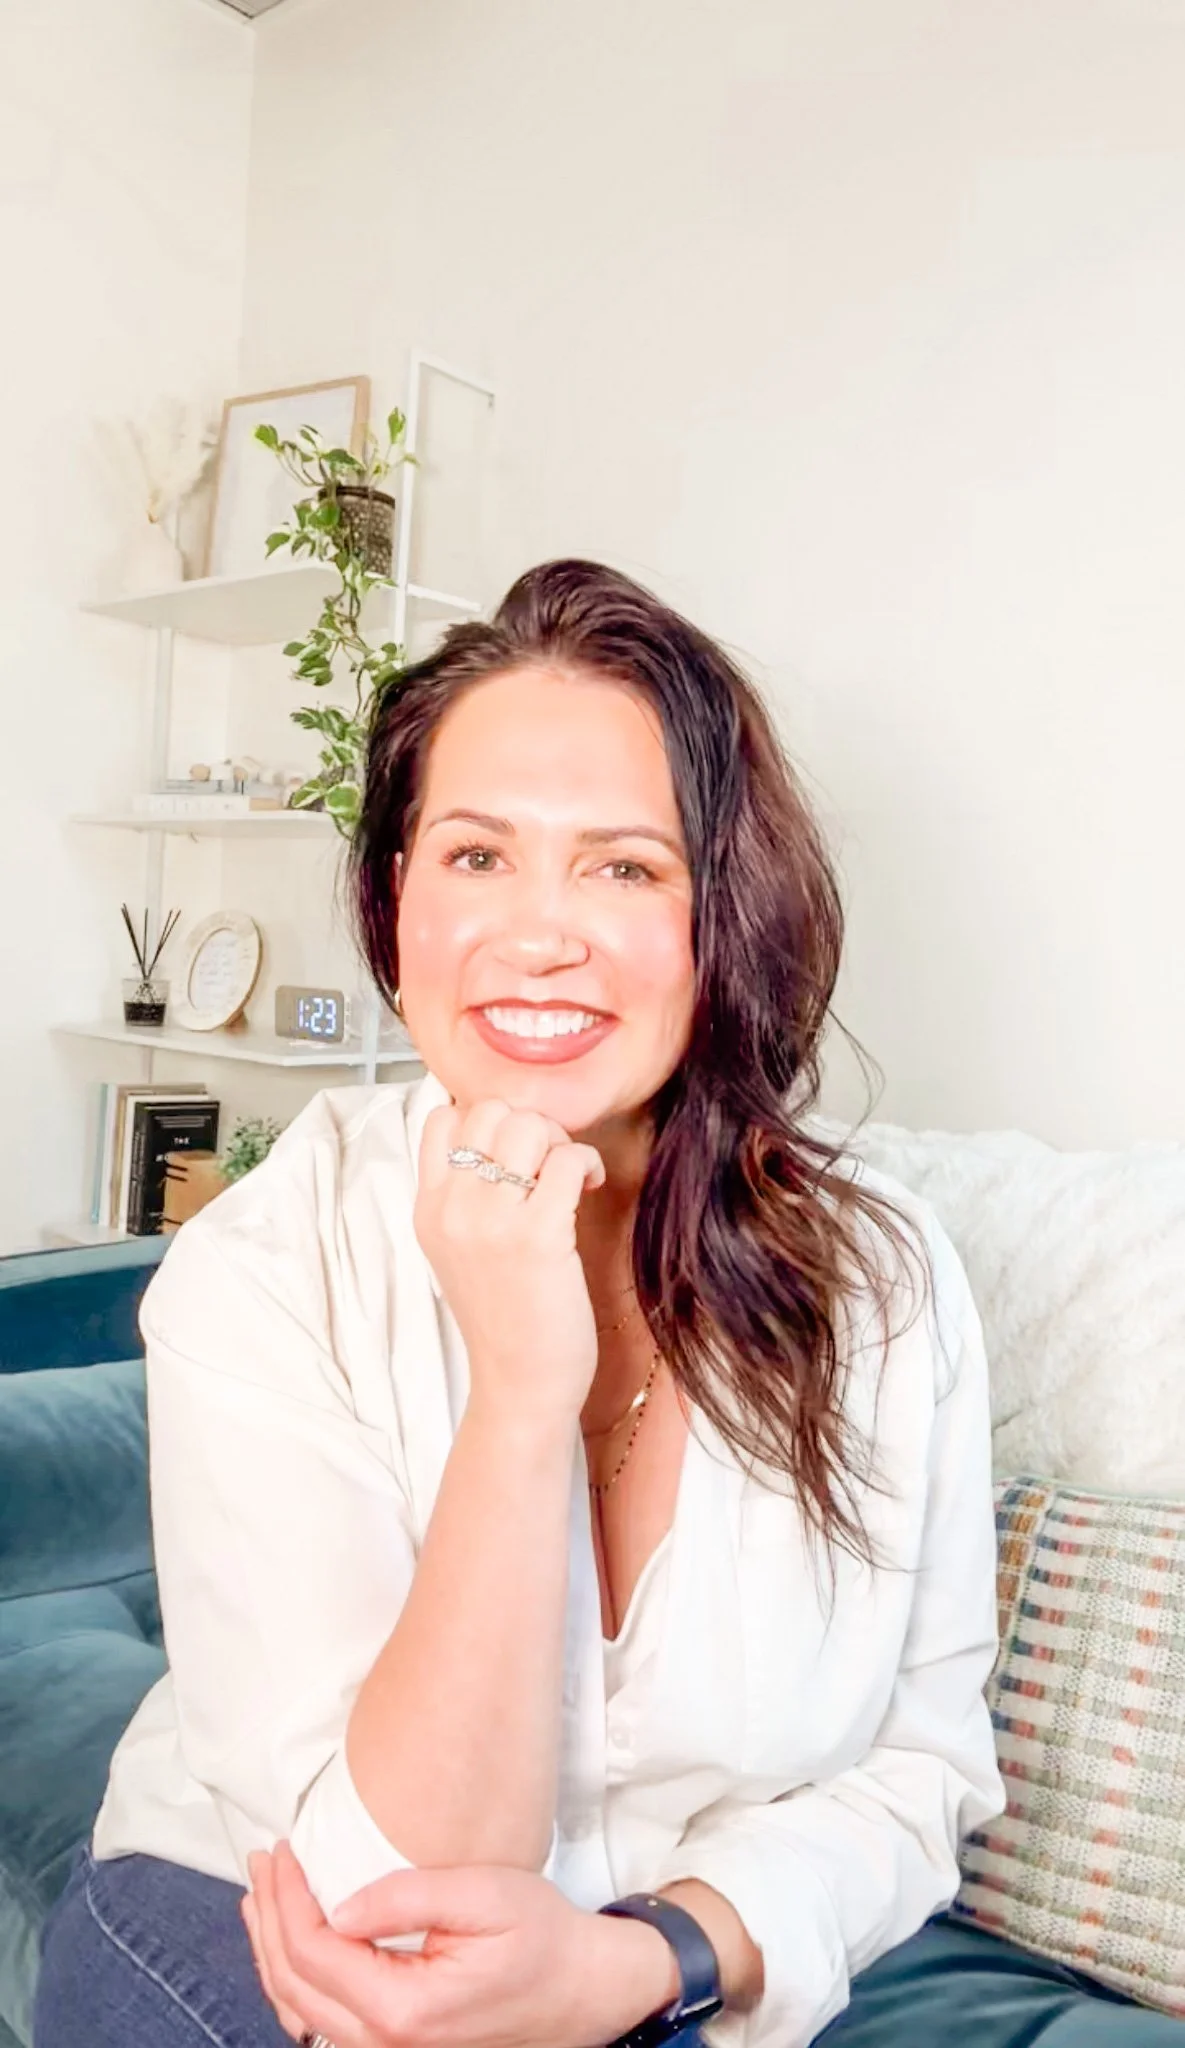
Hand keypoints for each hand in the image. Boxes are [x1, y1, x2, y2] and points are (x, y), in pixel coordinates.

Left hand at [242, 1842, 677, 2047]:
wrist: (581, 1991)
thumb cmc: (541, 1938)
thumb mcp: (485, 1896)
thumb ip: (408, 1898)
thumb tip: (340, 1906)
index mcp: (403, 2010)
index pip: (313, 1952)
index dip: (287, 1896)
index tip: (283, 1848)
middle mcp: (385, 2045)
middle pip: (294, 1984)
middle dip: (269, 1917)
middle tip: (262, 1860)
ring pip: (299, 2009)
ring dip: (272, 1949)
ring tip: (261, 1896)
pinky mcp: (395, 2046)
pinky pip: (322, 2021)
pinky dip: (295, 1979)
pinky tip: (290, 1944)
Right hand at [415, 1099, 605, 1422]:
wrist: (519, 1386)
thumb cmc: (503, 1319)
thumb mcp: (458, 1251)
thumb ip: (465, 1197)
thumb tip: (501, 1137)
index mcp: (428, 1210)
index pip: (442, 1118)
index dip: (488, 1122)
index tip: (515, 1156)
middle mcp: (452, 1210)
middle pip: (490, 1110)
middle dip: (531, 1126)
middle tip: (549, 1166)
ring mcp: (491, 1223)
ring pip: (530, 1126)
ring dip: (560, 1143)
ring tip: (570, 1178)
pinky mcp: (538, 1238)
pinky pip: (568, 1161)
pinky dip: (587, 1164)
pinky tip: (590, 1189)